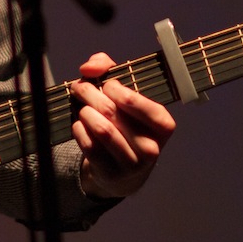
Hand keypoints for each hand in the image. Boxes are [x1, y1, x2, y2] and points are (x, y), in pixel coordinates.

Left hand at [69, 52, 175, 200]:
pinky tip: (81, 125)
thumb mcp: (125, 95)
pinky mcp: (111, 173)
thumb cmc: (126, 124)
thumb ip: (108, 68)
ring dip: (84, 112)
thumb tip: (89, 68)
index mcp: (163, 125)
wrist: (123, 172)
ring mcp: (132, 164)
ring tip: (83, 108)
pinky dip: (79, 129)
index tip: (105, 84)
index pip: (132, 99)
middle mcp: (151, 147)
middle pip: (110, 111)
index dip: (112, 87)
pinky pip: (88, 144)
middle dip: (88, 93)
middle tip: (80, 88)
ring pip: (100, 128)